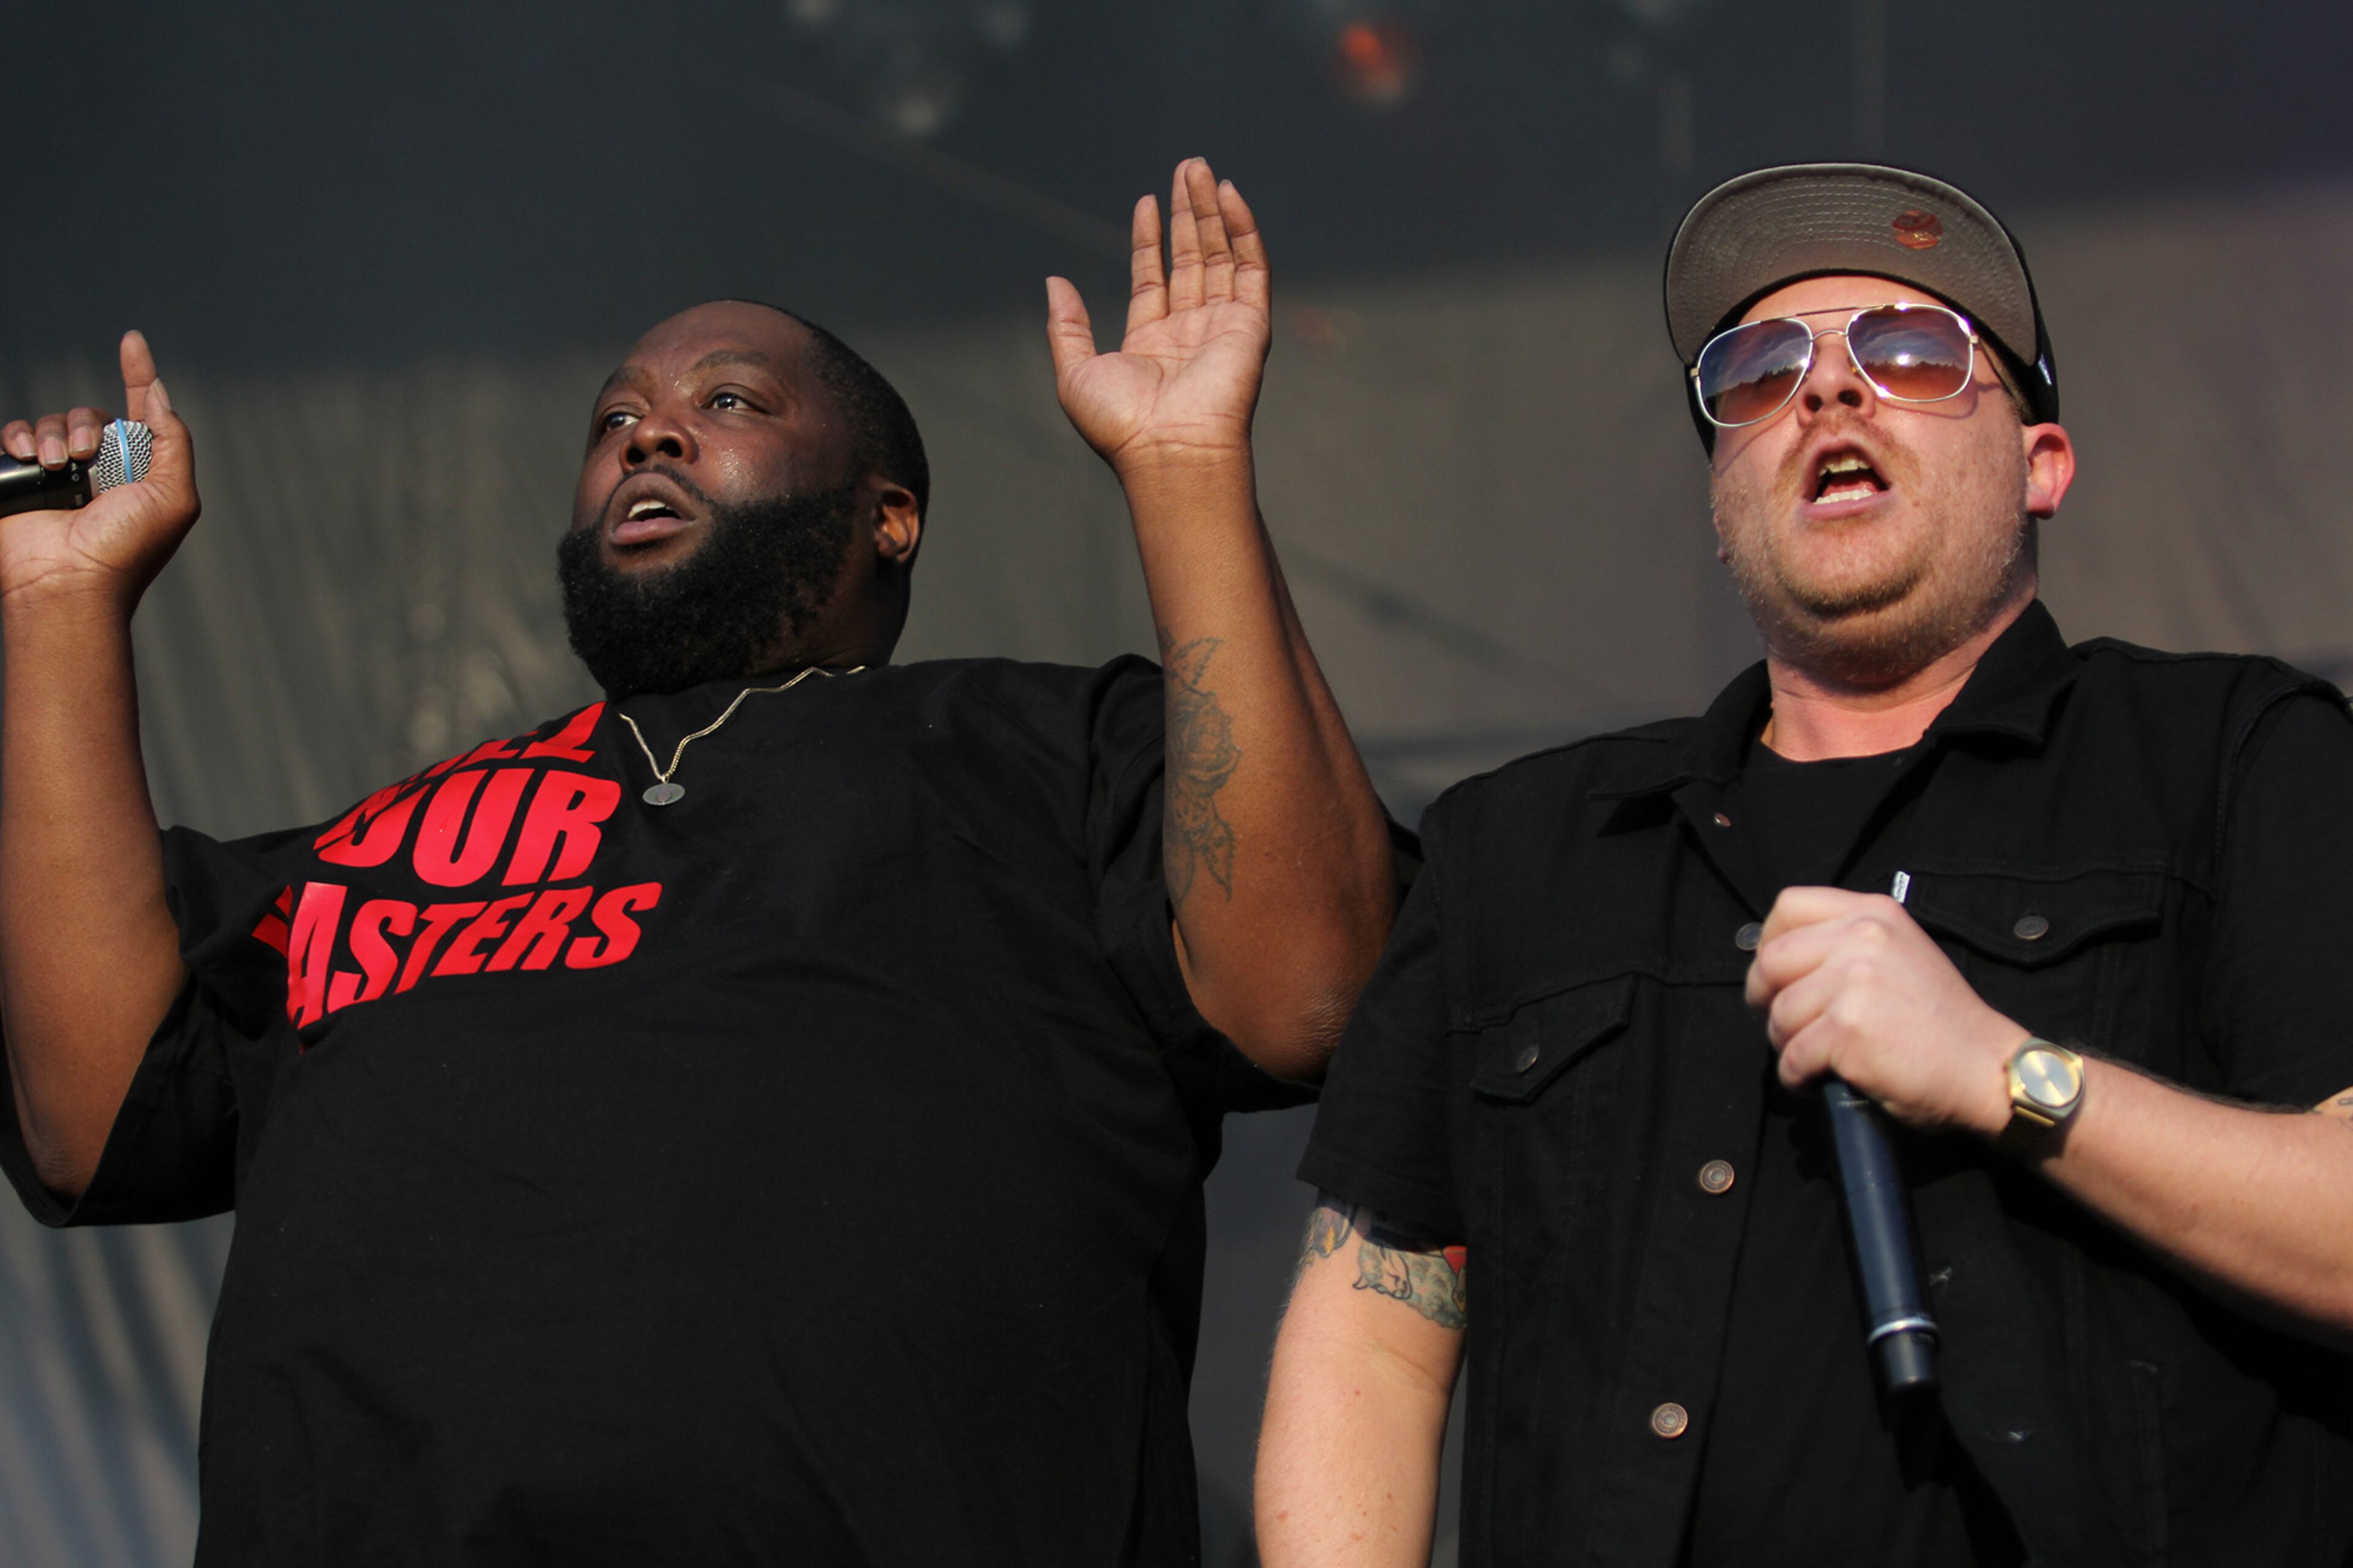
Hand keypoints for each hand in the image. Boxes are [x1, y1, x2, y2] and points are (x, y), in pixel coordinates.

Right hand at [0, 331, 199, 613]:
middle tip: (84, 457)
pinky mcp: (20, 479)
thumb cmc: (127, 547)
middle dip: (88, 425)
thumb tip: (159, 395)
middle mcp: (100, 469)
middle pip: (91, 413)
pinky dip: (18, 437)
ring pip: (53, 422)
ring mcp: (58, 474)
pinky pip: (15, 435)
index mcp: (139, 471)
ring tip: (55, 468)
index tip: (132, 341)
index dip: (139, 374)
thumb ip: (173, 442)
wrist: (68, 581)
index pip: (141, 412)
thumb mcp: (173, 495)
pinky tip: (26, 458)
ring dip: (54, 435)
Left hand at [1045, 157, 1269, 473]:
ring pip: (1221, 255)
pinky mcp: (1251, 325)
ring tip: (1199, 168)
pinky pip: (1252, 267)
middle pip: (1192, 259)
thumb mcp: (1075, 372)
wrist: (1168, 451)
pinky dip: (1243, 230)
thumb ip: (1066, 325)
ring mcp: (1223, 327)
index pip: (1154, 278)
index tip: (1146, 201)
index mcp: (1151, 344)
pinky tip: (1228, 195)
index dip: (1149, 239)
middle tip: (1185, 167)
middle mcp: (1190, 333)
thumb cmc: (1120, 425)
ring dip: (1212, 210)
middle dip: (1187, 213)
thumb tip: (1054, 280)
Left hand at [1744, 887, 2022, 1136]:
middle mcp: (1862, 938)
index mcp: (1872, 914)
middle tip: (1784, 1025)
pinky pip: (1792, 1057)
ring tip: (1816, 1056)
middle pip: (1771, 961)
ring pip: (1780, 1014)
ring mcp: (1854, 983)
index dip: (1768, 944)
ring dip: (1787, 1044)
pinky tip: (1817, 1081)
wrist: (1986, 1069)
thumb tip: (1778, 958)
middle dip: (1765, 999)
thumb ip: (1846, 943)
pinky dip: (1796, 1076)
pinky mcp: (1849, 1030)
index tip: (1775, 975)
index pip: (1788, 907)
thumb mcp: (1899, 954)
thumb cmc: (1940, 1022)